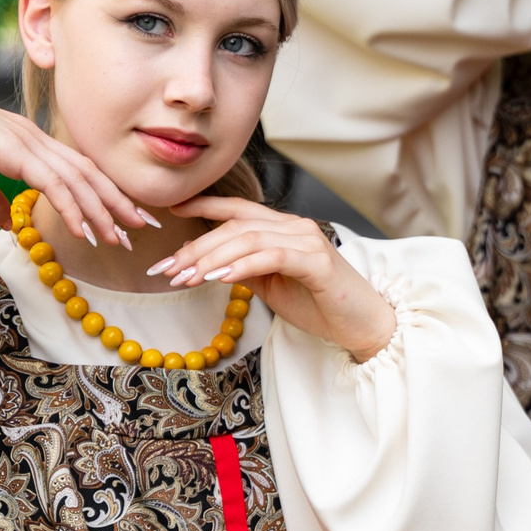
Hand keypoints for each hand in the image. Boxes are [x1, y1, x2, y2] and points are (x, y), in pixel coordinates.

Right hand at [0, 72, 152, 248]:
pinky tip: (84, 230)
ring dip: (101, 211)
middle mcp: (32, 138)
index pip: (75, 168)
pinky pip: (51, 182)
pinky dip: (71, 207)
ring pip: (76, 180)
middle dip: (117, 202)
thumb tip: (8, 222)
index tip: (124, 216)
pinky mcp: (11, 149)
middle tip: (141, 228)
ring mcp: (25, 141)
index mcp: (25, 141)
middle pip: (87, 173)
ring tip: (119, 237)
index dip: (103, 192)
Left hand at [150, 196, 395, 360]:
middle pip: (235, 226)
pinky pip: (271, 257)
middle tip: (167, 270)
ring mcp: (307, 241)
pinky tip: (219, 279)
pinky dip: (242, 265)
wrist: (362, 325)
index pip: (239, 210)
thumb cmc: (320, 305)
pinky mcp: (316, 261)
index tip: (172, 210)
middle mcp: (295, 227)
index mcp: (284, 229)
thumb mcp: (272, 286)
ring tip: (186, 278)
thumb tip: (207, 264)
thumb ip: (245, 268)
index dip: (204, 205)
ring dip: (211, 258)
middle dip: (196, 247)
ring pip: (248, 238)